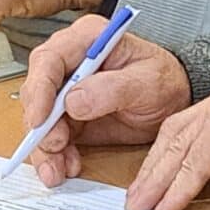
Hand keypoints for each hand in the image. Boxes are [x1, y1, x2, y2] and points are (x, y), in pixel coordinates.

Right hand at [19, 15, 193, 187]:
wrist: (173, 101)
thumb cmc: (164, 80)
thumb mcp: (148, 81)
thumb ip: (113, 88)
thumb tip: (73, 101)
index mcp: (86, 39)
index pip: (49, 60)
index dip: (39, 90)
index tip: (41, 120)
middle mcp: (68, 62)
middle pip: (36, 92)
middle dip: (40, 125)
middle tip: (54, 147)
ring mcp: (65, 91)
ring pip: (40, 120)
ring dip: (44, 147)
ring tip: (58, 169)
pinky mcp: (68, 117)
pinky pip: (52, 137)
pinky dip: (55, 155)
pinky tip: (67, 166)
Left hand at [125, 74, 209, 209]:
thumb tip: (189, 180)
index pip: (188, 123)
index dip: (164, 155)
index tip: (148, 181)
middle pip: (178, 131)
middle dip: (154, 168)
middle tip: (136, 198)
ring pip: (181, 146)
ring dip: (159, 180)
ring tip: (143, 206)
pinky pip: (196, 161)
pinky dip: (179, 187)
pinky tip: (167, 206)